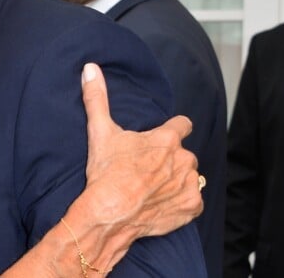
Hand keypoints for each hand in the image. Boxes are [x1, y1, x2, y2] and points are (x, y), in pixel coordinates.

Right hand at [81, 62, 202, 236]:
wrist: (109, 215)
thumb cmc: (107, 172)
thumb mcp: (100, 131)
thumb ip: (97, 98)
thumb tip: (90, 68)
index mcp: (167, 138)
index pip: (184, 124)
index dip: (175, 129)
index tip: (165, 137)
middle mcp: (183, 158)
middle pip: (184, 154)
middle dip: (171, 159)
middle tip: (149, 170)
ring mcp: (189, 184)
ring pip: (190, 177)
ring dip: (178, 180)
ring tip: (155, 189)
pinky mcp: (190, 207)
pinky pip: (194, 201)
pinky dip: (183, 203)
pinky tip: (164, 204)